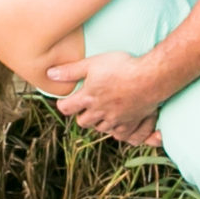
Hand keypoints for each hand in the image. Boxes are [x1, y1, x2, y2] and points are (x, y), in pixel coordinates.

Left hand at [49, 52, 163, 146]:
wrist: (151, 77)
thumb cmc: (122, 67)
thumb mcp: (93, 63)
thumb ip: (71, 71)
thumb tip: (49, 74)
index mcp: (88, 98)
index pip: (66, 109)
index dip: (65, 104)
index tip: (69, 100)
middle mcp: (99, 113)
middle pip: (83, 122)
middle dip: (82, 114)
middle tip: (88, 104)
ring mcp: (115, 120)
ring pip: (100, 129)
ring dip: (99, 121)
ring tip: (104, 110)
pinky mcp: (130, 124)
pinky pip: (119, 135)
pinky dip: (117, 129)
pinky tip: (119, 120)